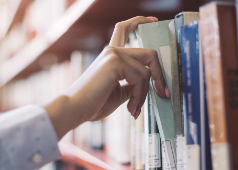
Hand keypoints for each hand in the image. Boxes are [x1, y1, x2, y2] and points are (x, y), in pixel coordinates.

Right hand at [43, 16, 168, 138]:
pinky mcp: (115, 62)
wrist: (75, 109)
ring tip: (134, 108)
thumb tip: (151, 85)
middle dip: (160, 75)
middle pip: (149, 54)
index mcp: (111, 54)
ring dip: (145, 94)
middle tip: (163, 93)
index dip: (141, 21)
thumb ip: (133, 83)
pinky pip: (141, 78)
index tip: (154, 21)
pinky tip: (130, 108)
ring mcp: (114, 54)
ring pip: (147, 71)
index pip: (125, 28)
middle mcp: (113, 50)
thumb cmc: (94, 103)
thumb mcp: (120, 92)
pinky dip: (140, 96)